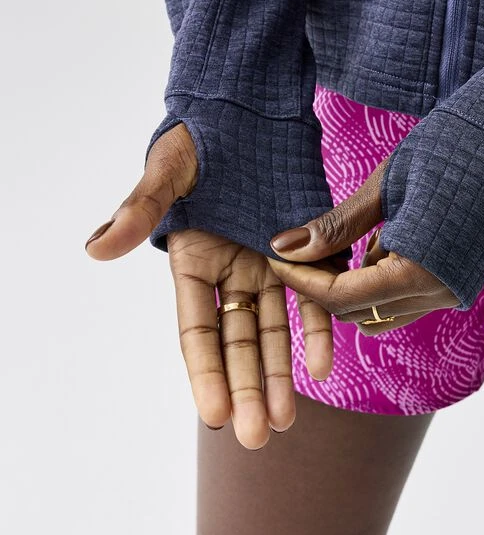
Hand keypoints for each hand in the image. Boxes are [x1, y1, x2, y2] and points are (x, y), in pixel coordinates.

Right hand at [84, 121, 330, 448]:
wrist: (250, 113)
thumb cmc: (201, 138)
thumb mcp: (168, 171)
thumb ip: (139, 209)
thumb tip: (96, 248)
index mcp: (193, 262)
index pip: (196, 330)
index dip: (205, 373)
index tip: (216, 414)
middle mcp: (230, 272)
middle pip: (237, 341)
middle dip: (247, 387)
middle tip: (257, 436)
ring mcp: (268, 265)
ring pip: (273, 330)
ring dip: (281, 374)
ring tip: (287, 420)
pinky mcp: (305, 250)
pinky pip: (312, 297)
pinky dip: (317, 330)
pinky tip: (322, 367)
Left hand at [267, 158, 459, 335]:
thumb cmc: (453, 149)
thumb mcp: (386, 185)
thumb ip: (337, 226)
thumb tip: (284, 247)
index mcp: (421, 272)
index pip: (343, 297)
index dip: (303, 281)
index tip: (276, 257)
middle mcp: (439, 294)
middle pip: (358, 312)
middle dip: (322, 285)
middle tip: (299, 248)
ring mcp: (451, 292)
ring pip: (379, 310)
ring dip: (349, 285)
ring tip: (336, 241)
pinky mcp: (456, 281)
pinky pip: (401, 297)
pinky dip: (376, 278)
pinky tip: (374, 239)